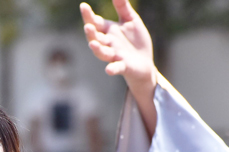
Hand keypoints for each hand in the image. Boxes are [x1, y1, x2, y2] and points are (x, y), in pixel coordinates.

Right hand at [80, 0, 157, 135]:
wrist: (145, 62)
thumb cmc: (136, 41)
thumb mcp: (131, 21)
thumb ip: (123, 8)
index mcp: (108, 31)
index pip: (96, 23)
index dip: (89, 16)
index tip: (83, 6)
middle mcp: (108, 44)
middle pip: (95, 38)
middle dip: (91, 33)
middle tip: (88, 26)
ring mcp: (114, 55)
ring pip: (102, 53)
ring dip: (97, 49)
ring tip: (92, 44)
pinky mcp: (123, 66)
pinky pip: (116, 68)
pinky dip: (112, 69)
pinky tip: (108, 70)